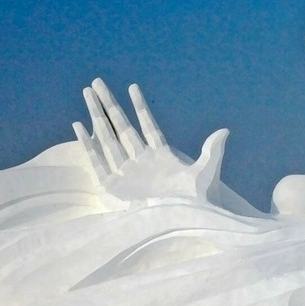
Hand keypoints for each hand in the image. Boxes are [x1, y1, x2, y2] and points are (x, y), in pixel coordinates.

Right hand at [72, 78, 229, 205]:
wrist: (183, 222)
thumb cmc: (198, 201)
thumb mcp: (207, 172)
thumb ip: (212, 150)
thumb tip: (225, 130)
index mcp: (162, 156)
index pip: (148, 125)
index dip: (141, 106)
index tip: (133, 87)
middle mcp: (141, 161)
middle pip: (122, 126)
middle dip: (110, 104)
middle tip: (97, 83)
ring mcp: (126, 172)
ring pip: (108, 137)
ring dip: (97, 116)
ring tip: (86, 94)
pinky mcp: (114, 186)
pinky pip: (97, 161)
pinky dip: (88, 144)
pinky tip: (79, 126)